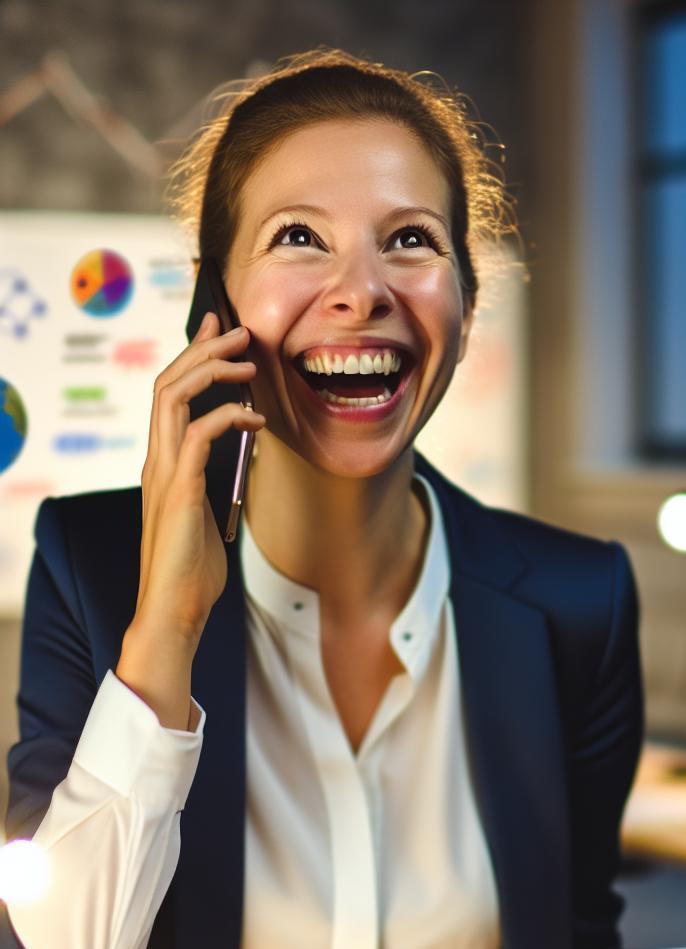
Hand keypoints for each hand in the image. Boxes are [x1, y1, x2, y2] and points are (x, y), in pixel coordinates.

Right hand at [117, 312, 263, 725]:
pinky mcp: (179, 490)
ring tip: (247, 360)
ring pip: (174, 397)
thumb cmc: (193, 569)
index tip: (221, 332)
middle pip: (170, 382)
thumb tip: (244, 460)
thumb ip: (215, 481)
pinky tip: (257, 418)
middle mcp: (157, 459)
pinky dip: (229, 416)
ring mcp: (164, 473)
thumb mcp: (207, 513)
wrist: (175, 610)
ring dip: (212, 370)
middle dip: (204, 349)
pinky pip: (198, 434)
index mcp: (164, 462)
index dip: (194, 357)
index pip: (171, 393)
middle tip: (238, 330)